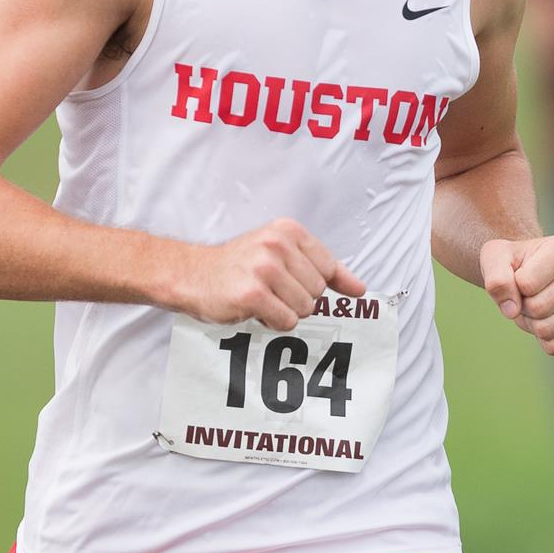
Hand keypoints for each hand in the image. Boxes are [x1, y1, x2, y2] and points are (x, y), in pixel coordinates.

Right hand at [172, 218, 367, 329]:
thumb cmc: (239, 266)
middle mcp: (277, 244)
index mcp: (288, 230)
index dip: (311, 283)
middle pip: (317, 291)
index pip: (329, 268)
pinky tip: (255, 309)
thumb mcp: (282, 253)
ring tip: (263, 298)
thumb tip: (360, 289)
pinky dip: (273, 322)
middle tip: (270, 289)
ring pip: (304, 309)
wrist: (193, 275)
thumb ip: (324, 268)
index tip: (291, 282)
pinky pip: (286, 321)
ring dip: (285, 311)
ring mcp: (264, 268)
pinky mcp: (253, 294)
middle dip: (297, 298)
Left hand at [480, 235, 553, 354]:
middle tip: (527, 295)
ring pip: (546, 330)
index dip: (514, 286)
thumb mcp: (495, 258)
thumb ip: (497, 278)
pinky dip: (542, 340)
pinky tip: (549, 320)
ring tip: (537, 306)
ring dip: (532, 323)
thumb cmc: (513, 263)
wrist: (530, 275)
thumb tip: (511, 310)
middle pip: (538, 308)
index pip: (527, 284)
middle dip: (522, 306)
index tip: (520, 276)